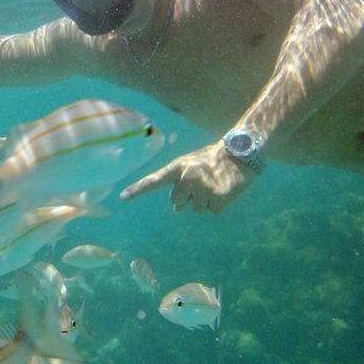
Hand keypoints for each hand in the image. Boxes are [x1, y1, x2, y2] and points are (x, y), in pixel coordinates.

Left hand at [120, 141, 255, 213]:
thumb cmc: (212, 161)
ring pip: (197, 209)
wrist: (241, 153)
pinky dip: (220, 204)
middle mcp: (187, 176)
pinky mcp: (218, 197)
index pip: (154, 180)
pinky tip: (225, 189)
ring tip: (216, 183)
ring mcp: (202, 187)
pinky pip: (213, 211)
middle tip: (204, 181)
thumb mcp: (192, 168)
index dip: (138, 190)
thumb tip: (176, 209)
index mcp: (178, 167)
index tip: (122, 197)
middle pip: (177, 201)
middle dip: (189, 197)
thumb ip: (180, 185)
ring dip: (206, 200)